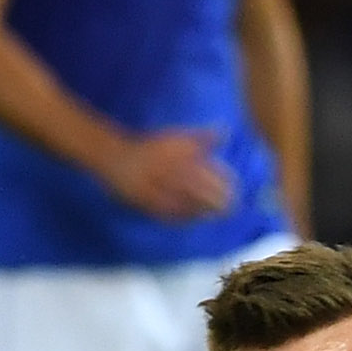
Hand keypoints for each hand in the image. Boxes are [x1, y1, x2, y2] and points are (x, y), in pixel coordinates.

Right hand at [102, 127, 234, 219]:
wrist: (115, 157)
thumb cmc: (151, 147)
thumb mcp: (175, 136)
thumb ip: (201, 136)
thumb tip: (226, 131)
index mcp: (174, 155)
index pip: (206, 171)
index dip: (223, 181)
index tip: (236, 186)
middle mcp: (164, 172)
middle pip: (197, 190)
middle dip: (216, 200)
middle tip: (231, 206)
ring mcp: (153, 188)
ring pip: (182, 204)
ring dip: (202, 211)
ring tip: (217, 215)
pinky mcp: (143, 201)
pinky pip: (166, 213)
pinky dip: (183, 217)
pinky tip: (195, 219)